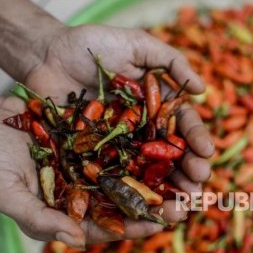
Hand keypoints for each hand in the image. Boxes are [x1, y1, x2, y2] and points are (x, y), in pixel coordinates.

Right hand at [0, 97, 192, 247]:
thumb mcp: (6, 193)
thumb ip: (38, 219)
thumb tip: (76, 241)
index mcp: (68, 210)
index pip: (105, 225)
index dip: (130, 227)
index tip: (156, 225)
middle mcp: (87, 188)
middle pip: (127, 201)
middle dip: (157, 205)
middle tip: (185, 204)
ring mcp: (94, 161)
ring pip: (133, 172)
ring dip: (161, 175)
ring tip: (188, 175)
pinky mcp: (97, 135)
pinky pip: (126, 141)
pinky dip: (146, 142)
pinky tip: (168, 139)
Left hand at [21, 24, 214, 243]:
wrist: (47, 55)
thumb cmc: (93, 45)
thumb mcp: (137, 44)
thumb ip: (171, 61)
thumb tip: (202, 89)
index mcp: (157, 104)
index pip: (183, 125)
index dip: (196, 138)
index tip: (205, 151)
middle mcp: (143, 129)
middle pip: (171, 154)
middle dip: (188, 172)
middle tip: (197, 188)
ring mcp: (120, 145)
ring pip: (148, 171)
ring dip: (166, 191)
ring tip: (180, 206)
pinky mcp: (96, 156)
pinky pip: (116, 176)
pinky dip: (131, 192)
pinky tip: (143, 208)